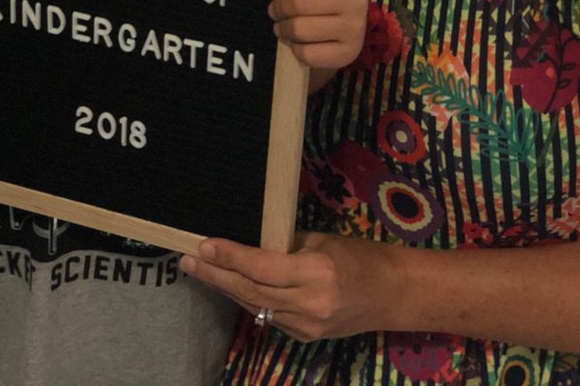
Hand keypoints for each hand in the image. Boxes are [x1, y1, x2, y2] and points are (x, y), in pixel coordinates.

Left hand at [179, 232, 394, 342]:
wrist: (392, 295)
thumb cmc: (359, 256)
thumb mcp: (322, 241)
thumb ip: (285, 245)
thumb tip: (249, 241)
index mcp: (315, 273)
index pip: (262, 267)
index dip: (230, 256)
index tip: (203, 244)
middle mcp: (308, 304)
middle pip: (251, 290)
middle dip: (216, 274)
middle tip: (187, 259)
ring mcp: (305, 326)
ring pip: (255, 305)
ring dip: (225, 287)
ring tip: (199, 269)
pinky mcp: (304, 337)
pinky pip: (268, 315)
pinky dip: (247, 299)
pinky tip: (229, 285)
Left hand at [271, 0, 367, 83]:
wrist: (340, 27)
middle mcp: (358, 0)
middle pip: (298, 3)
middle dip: (279, 6)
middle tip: (276, 7)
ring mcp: (356, 30)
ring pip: (300, 30)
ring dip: (284, 28)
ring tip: (283, 23)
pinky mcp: (348, 54)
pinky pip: (307, 54)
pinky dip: (296, 48)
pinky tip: (298, 41)